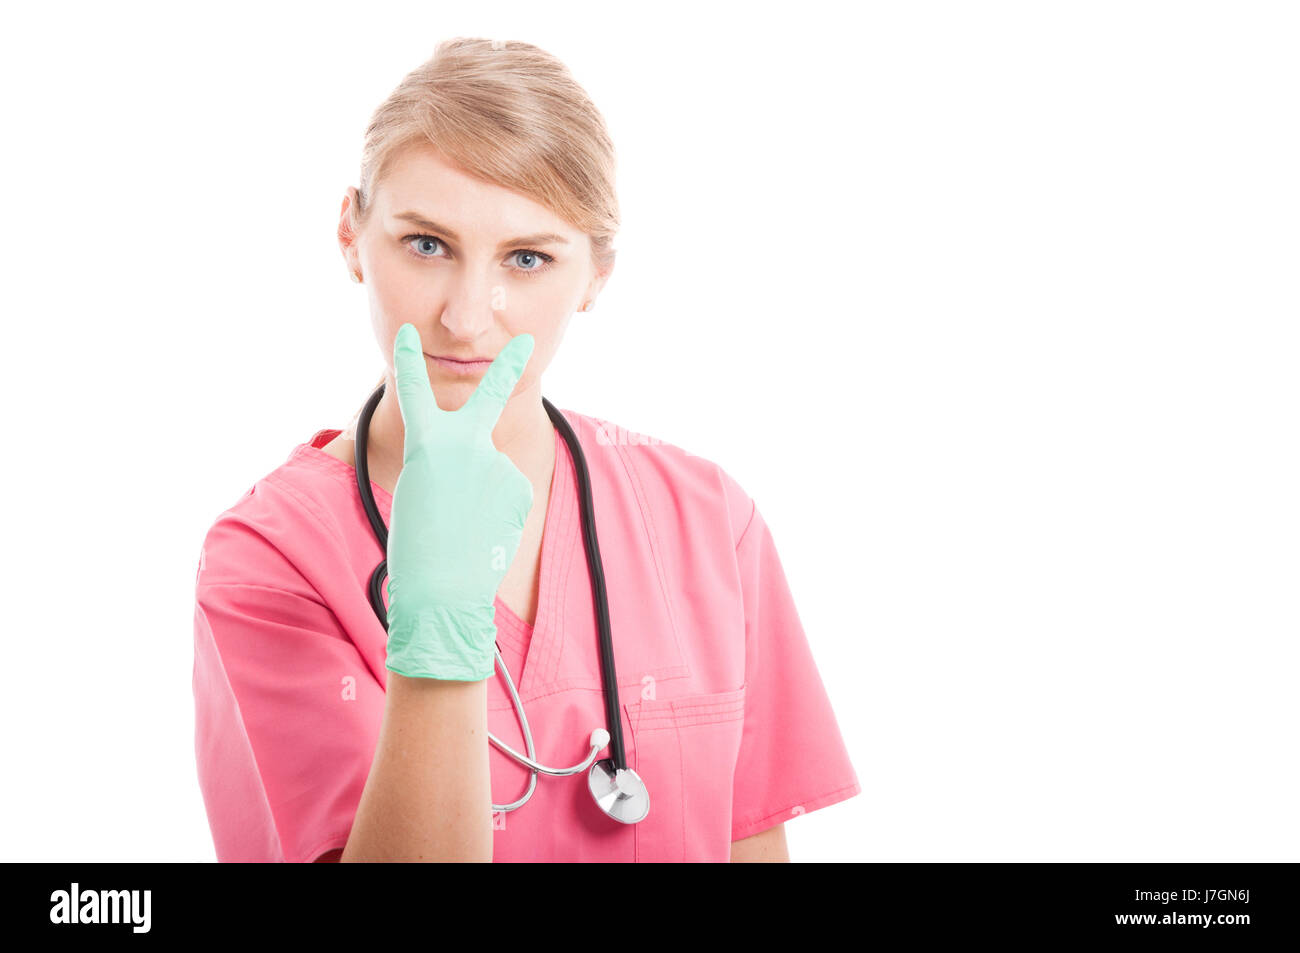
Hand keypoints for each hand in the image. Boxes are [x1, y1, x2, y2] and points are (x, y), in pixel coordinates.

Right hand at [384, 322, 536, 679]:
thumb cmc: (418, 544)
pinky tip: (484, 532)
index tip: (409, 334)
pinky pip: (507, 495)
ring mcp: (498, 462)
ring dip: (483, 497)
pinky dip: (498, 513)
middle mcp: (466, 442)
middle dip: (509, 365)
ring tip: (465, 527)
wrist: (442, 587)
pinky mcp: (519, 486)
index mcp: (426, 442)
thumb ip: (448, 464)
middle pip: (491, 394)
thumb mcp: (420, 490)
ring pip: (493, 473)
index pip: (413, 392)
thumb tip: (484, 463)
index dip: (408, 361)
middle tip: (527, 342)